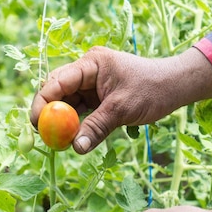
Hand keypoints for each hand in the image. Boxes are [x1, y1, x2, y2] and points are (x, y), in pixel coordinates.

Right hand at [30, 46, 211, 153]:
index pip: (58, 81)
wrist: (175, 87)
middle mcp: (87, 71)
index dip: (43, 102)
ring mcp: (91, 84)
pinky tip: (72, 138)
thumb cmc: (152, 90)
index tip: (37, 123)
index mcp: (91, 63)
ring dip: (62, 121)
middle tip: (45, 135)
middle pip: (57, 91)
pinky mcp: (97, 98)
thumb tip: (76, 147)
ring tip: (58, 141)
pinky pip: (79, 111)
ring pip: (67, 103)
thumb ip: (97, 127)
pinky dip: (75, 125)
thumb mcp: (122, 109)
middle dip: (49, 113)